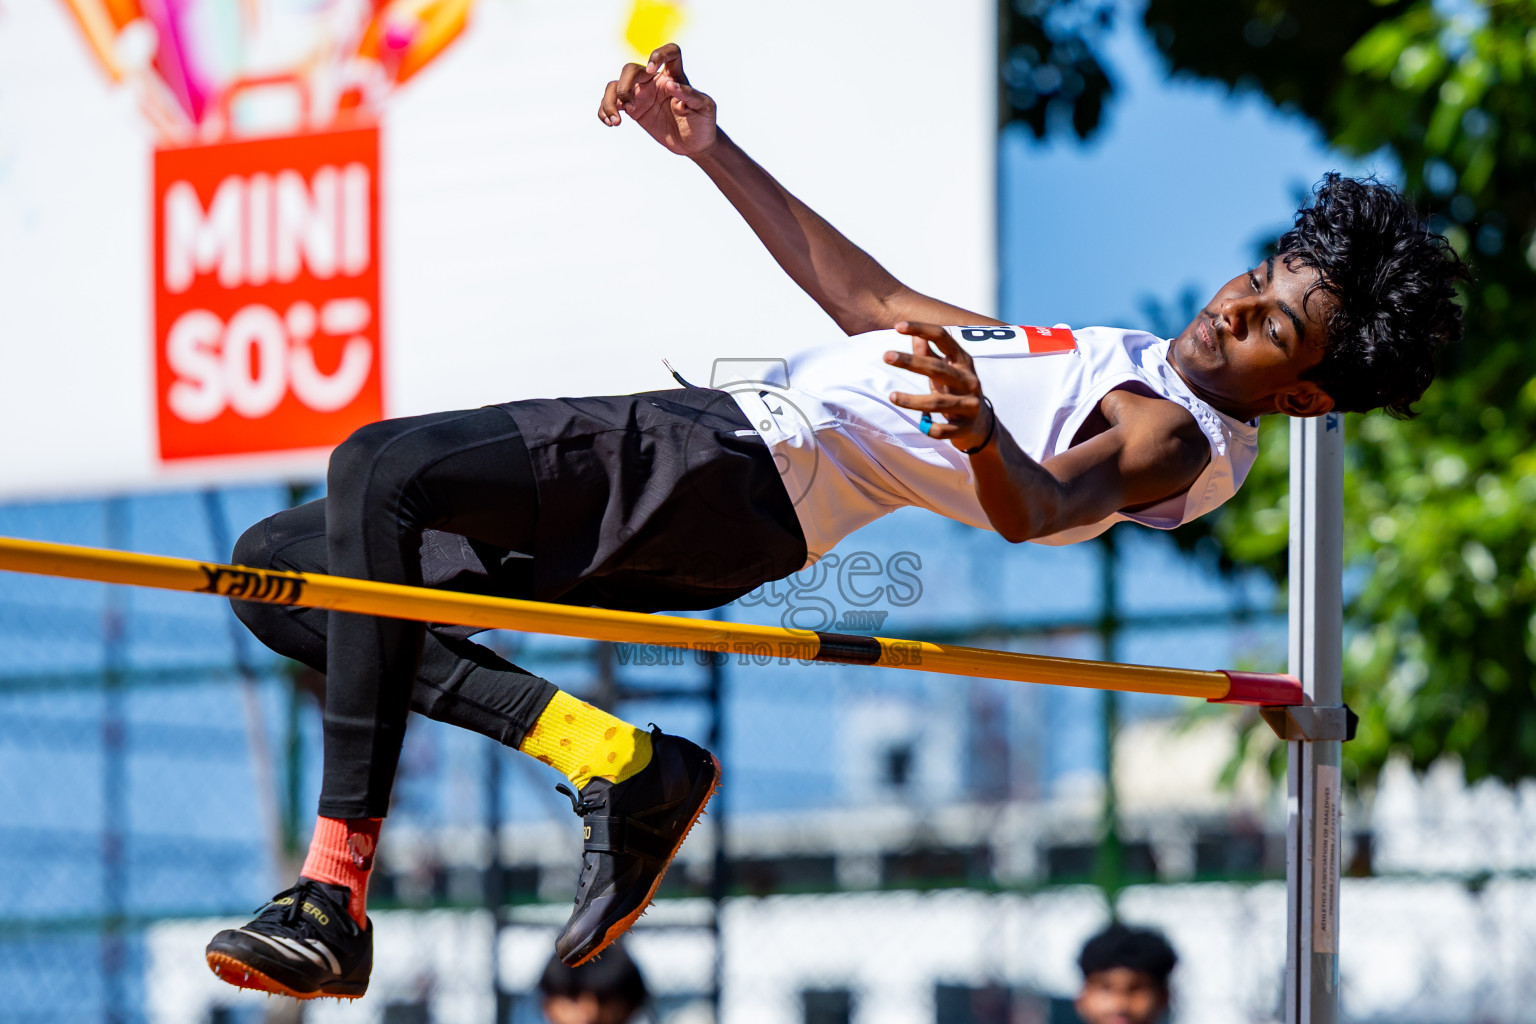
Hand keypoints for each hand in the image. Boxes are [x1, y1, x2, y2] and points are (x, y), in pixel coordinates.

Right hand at [598, 43, 717, 156]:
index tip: (652, 70)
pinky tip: (610, 124)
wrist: (694, 144)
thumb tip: (669, 85)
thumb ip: (689, 95)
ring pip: (615, 86)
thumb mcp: (704, 108)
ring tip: (616, 121)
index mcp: (675, 75)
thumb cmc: (703, 122)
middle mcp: (655, 81)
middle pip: (631, 70)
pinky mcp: (633, 110)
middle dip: (624, 85)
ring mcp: (642, 95)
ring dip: (610, 101)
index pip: (669, 52)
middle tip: (629, 106)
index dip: (658, 55)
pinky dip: (605, 111)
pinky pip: (612, 104)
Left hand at [884, 321, 994, 451]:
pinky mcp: (966, 428)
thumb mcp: (946, 370)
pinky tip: (921, 425)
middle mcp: (969, 380)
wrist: (982, 426)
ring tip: (892, 396)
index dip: (922, 329)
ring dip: (913, 400)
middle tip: (886, 355)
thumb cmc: (956, 391)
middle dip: (911, 362)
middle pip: (938, 369)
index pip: (943, 338)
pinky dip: (930, 427)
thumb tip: (914, 333)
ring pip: (938, 403)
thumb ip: (929, 353)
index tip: (898, 326)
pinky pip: (944, 430)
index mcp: (963, 361)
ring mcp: (969, 404)